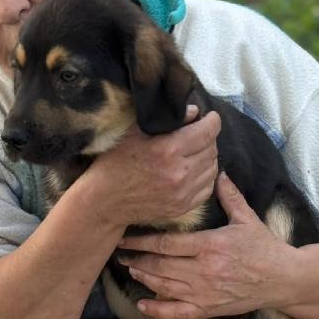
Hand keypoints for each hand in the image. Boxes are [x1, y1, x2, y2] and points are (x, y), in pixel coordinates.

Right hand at [89, 106, 220, 226]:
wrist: (106, 201)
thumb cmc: (116, 162)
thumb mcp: (134, 132)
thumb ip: (167, 119)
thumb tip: (195, 112)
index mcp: (168, 149)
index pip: (208, 131)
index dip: (213, 121)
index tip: (210, 118)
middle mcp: (180, 172)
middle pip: (212, 149)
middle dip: (208, 138)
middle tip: (198, 134)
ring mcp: (183, 192)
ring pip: (213, 168)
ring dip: (208, 158)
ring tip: (195, 153)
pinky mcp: (183, 207)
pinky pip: (207, 188)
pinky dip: (204, 177)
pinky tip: (193, 171)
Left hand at [117, 171, 298, 318]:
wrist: (283, 279)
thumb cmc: (264, 246)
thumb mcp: (247, 217)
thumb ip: (229, 195)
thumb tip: (217, 171)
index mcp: (210, 245)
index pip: (167, 243)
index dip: (142, 241)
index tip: (126, 238)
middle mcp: (205, 270)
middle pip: (160, 266)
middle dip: (138, 259)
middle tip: (120, 254)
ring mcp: (206, 292)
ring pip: (165, 287)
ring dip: (144, 279)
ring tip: (130, 269)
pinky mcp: (209, 308)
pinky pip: (178, 312)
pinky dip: (158, 310)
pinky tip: (142, 304)